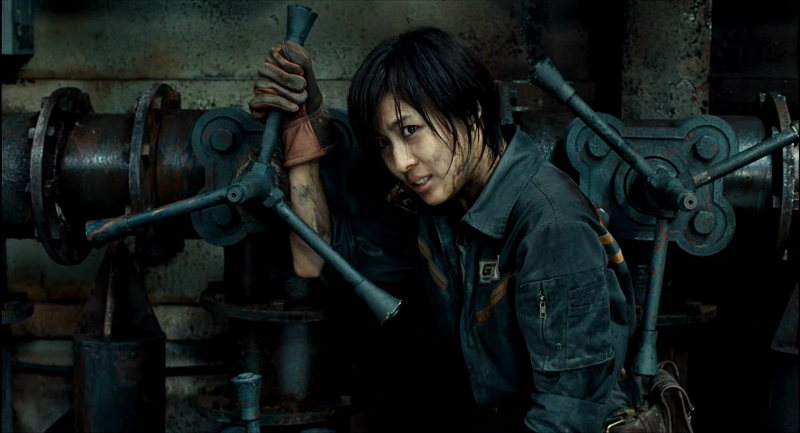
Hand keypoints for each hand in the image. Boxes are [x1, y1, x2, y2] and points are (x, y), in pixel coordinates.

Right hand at [249, 42, 334, 167]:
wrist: (311, 127)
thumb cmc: (311, 103)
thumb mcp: (311, 80)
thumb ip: (302, 61)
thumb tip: (285, 44)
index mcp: (278, 67)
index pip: (271, 54)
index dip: (284, 62)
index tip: (300, 72)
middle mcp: (266, 78)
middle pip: (264, 69)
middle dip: (285, 78)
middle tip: (303, 86)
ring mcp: (259, 93)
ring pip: (262, 84)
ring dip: (285, 92)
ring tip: (301, 99)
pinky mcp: (256, 109)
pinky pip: (260, 100)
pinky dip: (278, 103)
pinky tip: (293, 108)